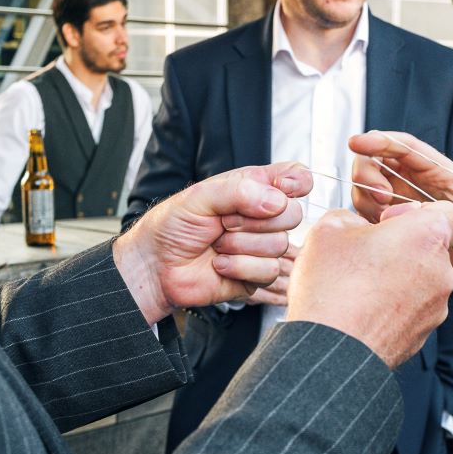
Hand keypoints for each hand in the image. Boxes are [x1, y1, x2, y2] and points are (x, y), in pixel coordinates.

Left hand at [113, 162, 310, 323]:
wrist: (156, 266)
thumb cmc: (172, 227)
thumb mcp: (200, 197)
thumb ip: (239, 191)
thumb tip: (276, 201)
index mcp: (253, 189)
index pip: (295, 177)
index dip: (297, 182)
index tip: (281, 187)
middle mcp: (262, 217)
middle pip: (293, 214)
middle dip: (254, 220)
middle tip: (224, 222)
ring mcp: (262, 248)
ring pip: (279, 245)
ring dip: (241, 245)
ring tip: (216, 244)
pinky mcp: (257, 276)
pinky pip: (267, 270)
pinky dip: (239, 267)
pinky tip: (220, 264)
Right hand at [287, 201, 452, 367]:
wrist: (329, 348)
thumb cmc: (331, 288)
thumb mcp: (330, 229)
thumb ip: (354, 216)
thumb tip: (359, 226)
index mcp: (427, 236)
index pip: (451, 214)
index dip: (420, 214)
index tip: (392, 221)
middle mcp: (442, 270)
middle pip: (432, 248)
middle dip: (403, 247)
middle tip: (366, 254)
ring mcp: (436, 305)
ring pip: (422, 279)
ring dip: (397, 277)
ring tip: (359, 285)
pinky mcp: (425, 332)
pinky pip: (414, 308)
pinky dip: (395, 305)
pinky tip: (364, 308)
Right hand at [346, 130, 452, 306]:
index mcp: (439, 173)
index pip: (403, 147)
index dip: (378, 141)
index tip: (355, 143)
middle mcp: (417, 185)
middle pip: (377, 164)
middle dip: (368, 175)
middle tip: (382, 200)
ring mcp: (404, 206)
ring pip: (368, 191)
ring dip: (367, 202)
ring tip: (387, 222)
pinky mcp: (397, 229)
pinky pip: (370, 218)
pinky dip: (366, 223)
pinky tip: (381, 237)